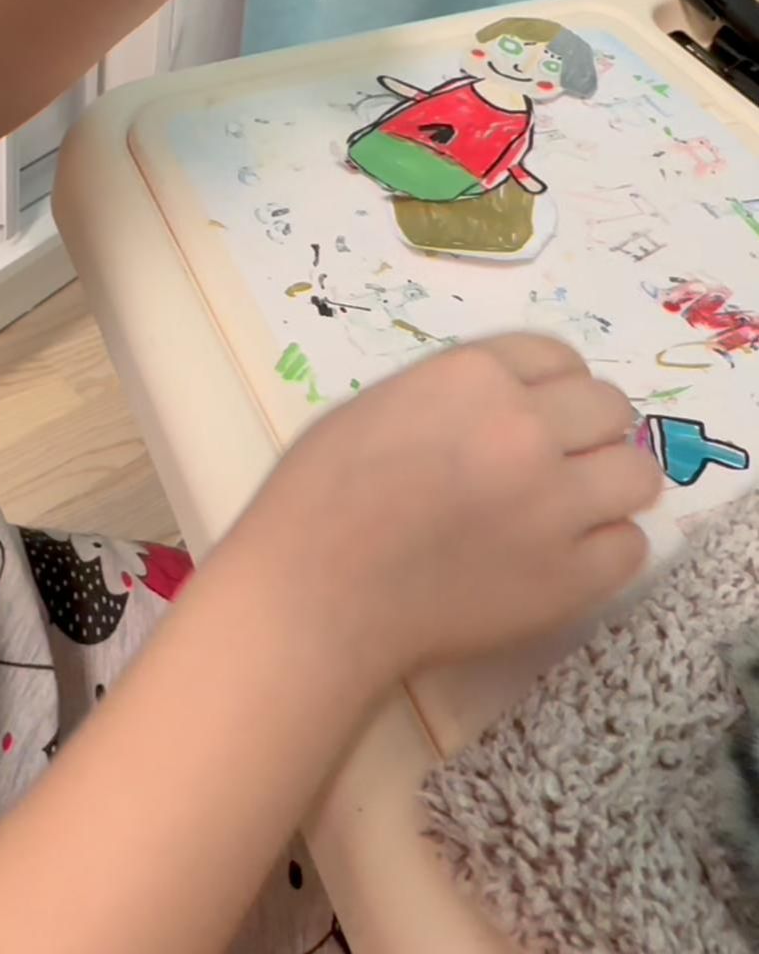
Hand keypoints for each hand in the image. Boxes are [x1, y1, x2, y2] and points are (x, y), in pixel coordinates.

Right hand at [249, 335, 660, 710]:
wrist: (315, 596)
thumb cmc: (322, 495)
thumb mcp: (381, 404)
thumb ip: (456, 393)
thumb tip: (509, 405)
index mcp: (474, 376)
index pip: (559, 356)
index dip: (550, 385)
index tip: (538, 411)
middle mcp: (527, 430)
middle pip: (611, 408)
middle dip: (586, 430)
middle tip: (555, 462)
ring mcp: (555, 506)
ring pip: (638, 474)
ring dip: (609, 486)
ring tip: (572, 509)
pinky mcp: (571, 578)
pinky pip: (630, 547)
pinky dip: (604, 550)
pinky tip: (563, 558)